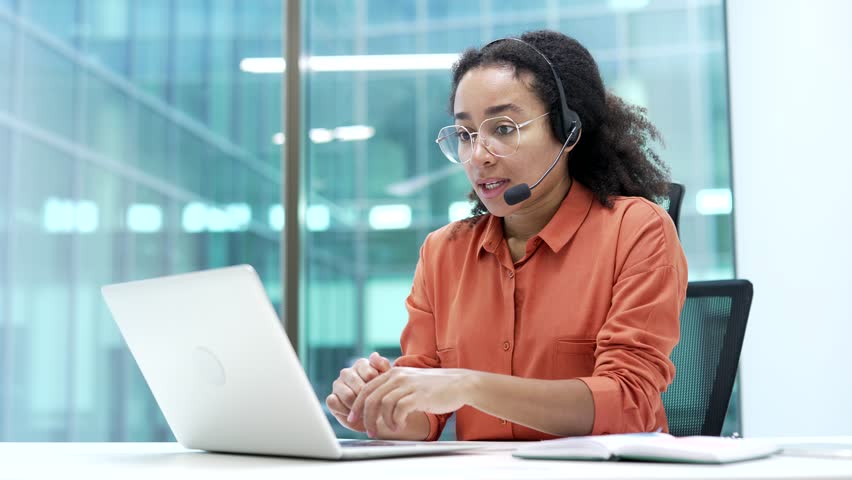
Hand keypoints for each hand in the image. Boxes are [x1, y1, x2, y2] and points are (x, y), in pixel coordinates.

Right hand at [326, 352, 390, 431]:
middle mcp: (347, 372)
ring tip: (365, 411)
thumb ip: (383, 366)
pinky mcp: (331, 398)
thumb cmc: (381, 396)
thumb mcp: (387, 381)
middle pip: (359, 386)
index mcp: (361, 364)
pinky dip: (345, 412)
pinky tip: (353, 414)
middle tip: (374, 406)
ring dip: (358, 407)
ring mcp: (337, 384)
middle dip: (368, 399)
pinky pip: (334, 403)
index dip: (377, 387)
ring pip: (347, 396)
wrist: (373, 417)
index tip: (381, 394)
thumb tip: (374, 355)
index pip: (370, 374)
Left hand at [348, 367, 470, 437]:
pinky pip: (399, 409)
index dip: (357, 405)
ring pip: (383, 403)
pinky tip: (401, 425)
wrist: (459, 384)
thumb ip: (394, 388)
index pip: (367, 389)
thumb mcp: (410, 382)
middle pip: (372, 397)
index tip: (354, 418)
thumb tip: (376, 403)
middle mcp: (398, 376)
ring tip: (390, 428)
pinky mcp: (419, 395)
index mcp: (393, 373)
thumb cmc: (434, 387)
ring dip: (382, 421)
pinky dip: (396, 420)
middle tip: (368, 430)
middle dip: (366, 416)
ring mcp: (409, 385)